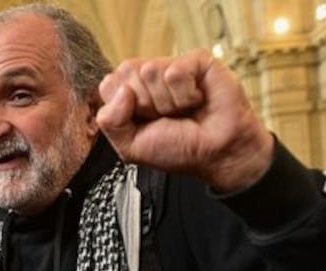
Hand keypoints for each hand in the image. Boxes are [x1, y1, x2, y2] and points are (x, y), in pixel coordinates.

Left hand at [96, 49, 273, 191]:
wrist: (217, 153)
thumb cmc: (179, 149)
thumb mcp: (130, 147)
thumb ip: (110, 122)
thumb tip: (120, 92)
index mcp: (131, 94)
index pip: (109, 84)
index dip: (124, 107)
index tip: (145, 121)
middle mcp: (150, 78)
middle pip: (127, 73)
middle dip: (145, 104)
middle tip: (166, 116)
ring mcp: (173, 67)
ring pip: (150, 71)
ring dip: (167, 102)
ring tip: (183, 111)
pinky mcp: (197, 61)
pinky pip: (176, 71)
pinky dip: (185, 94)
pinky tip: (197, 101)